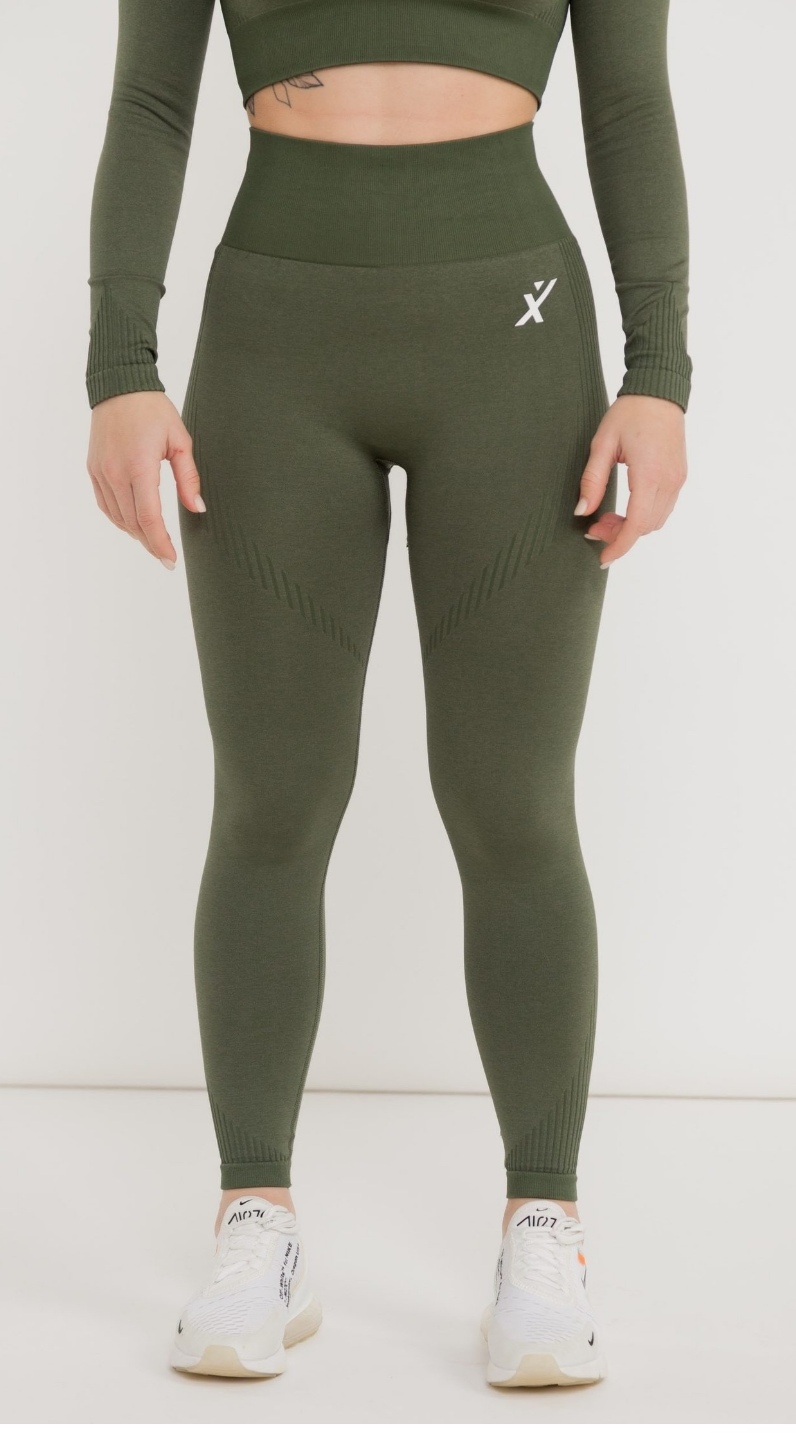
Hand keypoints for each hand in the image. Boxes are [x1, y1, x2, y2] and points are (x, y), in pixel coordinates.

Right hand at [86, 391, 205, 568]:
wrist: (119, 386)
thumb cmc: (153, 410)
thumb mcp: (180, 441)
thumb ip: (189, 478)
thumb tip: (196, 508)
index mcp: (139, 466)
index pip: (149, 517)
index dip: (160, 543)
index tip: (170, 560)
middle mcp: (115, 472)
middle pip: (133, 523)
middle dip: (151, 544)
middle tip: (166, 558)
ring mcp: (101, 472)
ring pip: (118, 517)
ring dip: (136, 534)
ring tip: (153, 542)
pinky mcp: (93, 470)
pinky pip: (106, 505)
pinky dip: (120, 520)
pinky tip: (134, 525)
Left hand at [574, 394, 687, 566]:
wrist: (659, 391)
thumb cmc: (629, 413)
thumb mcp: (602, 444)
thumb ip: (592, 480)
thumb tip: (582, 511)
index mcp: (649, 474)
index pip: (636, 524)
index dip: (619, 545)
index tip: (603, 559)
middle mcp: (669, 480)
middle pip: (645, 526)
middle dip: (619, 535)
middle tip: (594, 526)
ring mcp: (677, 479)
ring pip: (656, 520)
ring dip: (632, 526)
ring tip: (606, 516)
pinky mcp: (679, 476)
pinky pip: (663, 508)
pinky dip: (643, 516)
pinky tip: (625, 508)